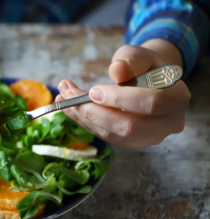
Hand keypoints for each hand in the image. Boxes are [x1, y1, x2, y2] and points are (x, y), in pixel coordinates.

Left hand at [56, 40, 190, 148]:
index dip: (119, 99)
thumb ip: (131, 60)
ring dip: (82, 117)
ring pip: (112, 134)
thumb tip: (117, 70)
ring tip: (62, 98)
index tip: (93, 90)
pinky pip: (105, 136)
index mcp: (177, 99)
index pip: (150, 104)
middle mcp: (167, 124)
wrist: (149, 81)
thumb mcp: (140, 55)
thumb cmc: (145, 66)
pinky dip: (84, 122)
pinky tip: (69, 108)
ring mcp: (149, 138)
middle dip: (93, 111)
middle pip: (128, 126)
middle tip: (68, 94)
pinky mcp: (131, 143)